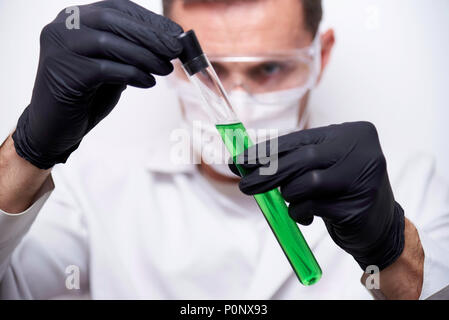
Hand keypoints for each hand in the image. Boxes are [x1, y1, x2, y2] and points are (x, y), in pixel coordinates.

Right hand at [13, 0, 182, 168]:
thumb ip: (130, 51)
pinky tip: (148, 82)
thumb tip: (168, 44)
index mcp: (76, 18)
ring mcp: (59, 47)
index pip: (117, 8)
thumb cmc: (86, 96)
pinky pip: (105, 69)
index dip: (149, 20)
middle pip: (113, 20)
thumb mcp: (111, 66)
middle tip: (176, 49)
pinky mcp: (63, 71)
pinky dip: (132, 74)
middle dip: (151, 35)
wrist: (55, 128)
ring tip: (165, 68)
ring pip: (110, 42)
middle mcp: (63, 25)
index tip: (175, 33)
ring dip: (145, 56)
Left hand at [230, 122, 404, 269]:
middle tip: (246, 185)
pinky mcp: (358, 206)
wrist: (380, 228)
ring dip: (290, 195)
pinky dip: (300, 212)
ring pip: (305, 184)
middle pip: (301, 160)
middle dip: (267, 173)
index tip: (242, 160)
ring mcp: (362, 178)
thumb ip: (295, 160)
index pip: (299, 139)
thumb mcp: (324, 166)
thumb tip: (250, 161)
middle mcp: (361, 150)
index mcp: (351, 133)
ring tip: (295, 200)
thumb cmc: (343, 191)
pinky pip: (312, 207)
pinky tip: (306, 215)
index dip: (267, 150)